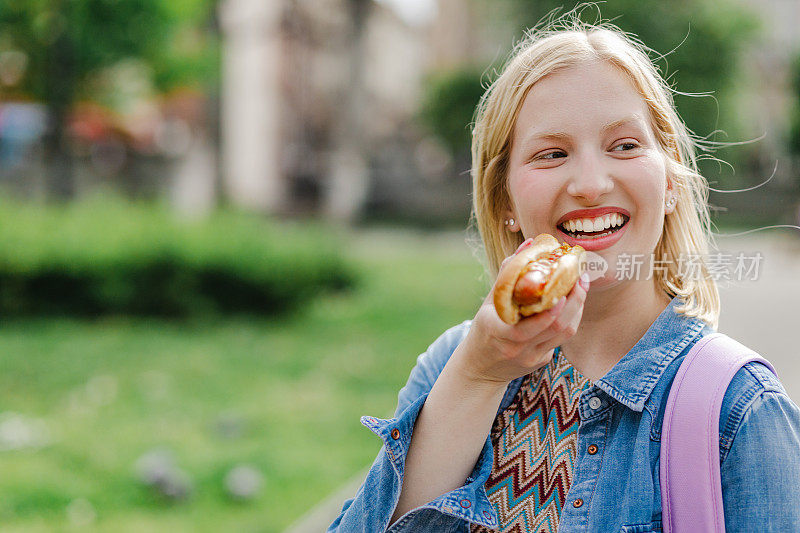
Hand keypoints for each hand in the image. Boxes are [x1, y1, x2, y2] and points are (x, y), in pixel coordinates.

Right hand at [451, 239, 589, 384]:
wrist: (480, 367)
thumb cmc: (485, 327)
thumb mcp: (490, 302)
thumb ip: (509, 274)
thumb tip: (529, 245)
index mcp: (496, 331)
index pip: (526, 327)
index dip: (548, 312)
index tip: (562, 290)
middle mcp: (515, 347)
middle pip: (555, 326)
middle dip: (574, 300)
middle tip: (580, 277)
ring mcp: (531, 357)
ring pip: (564, 332)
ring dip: (577, 307)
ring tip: (581, 285)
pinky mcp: (541, 361)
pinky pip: (562, 338)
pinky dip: (571, 317)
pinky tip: (572, 302)